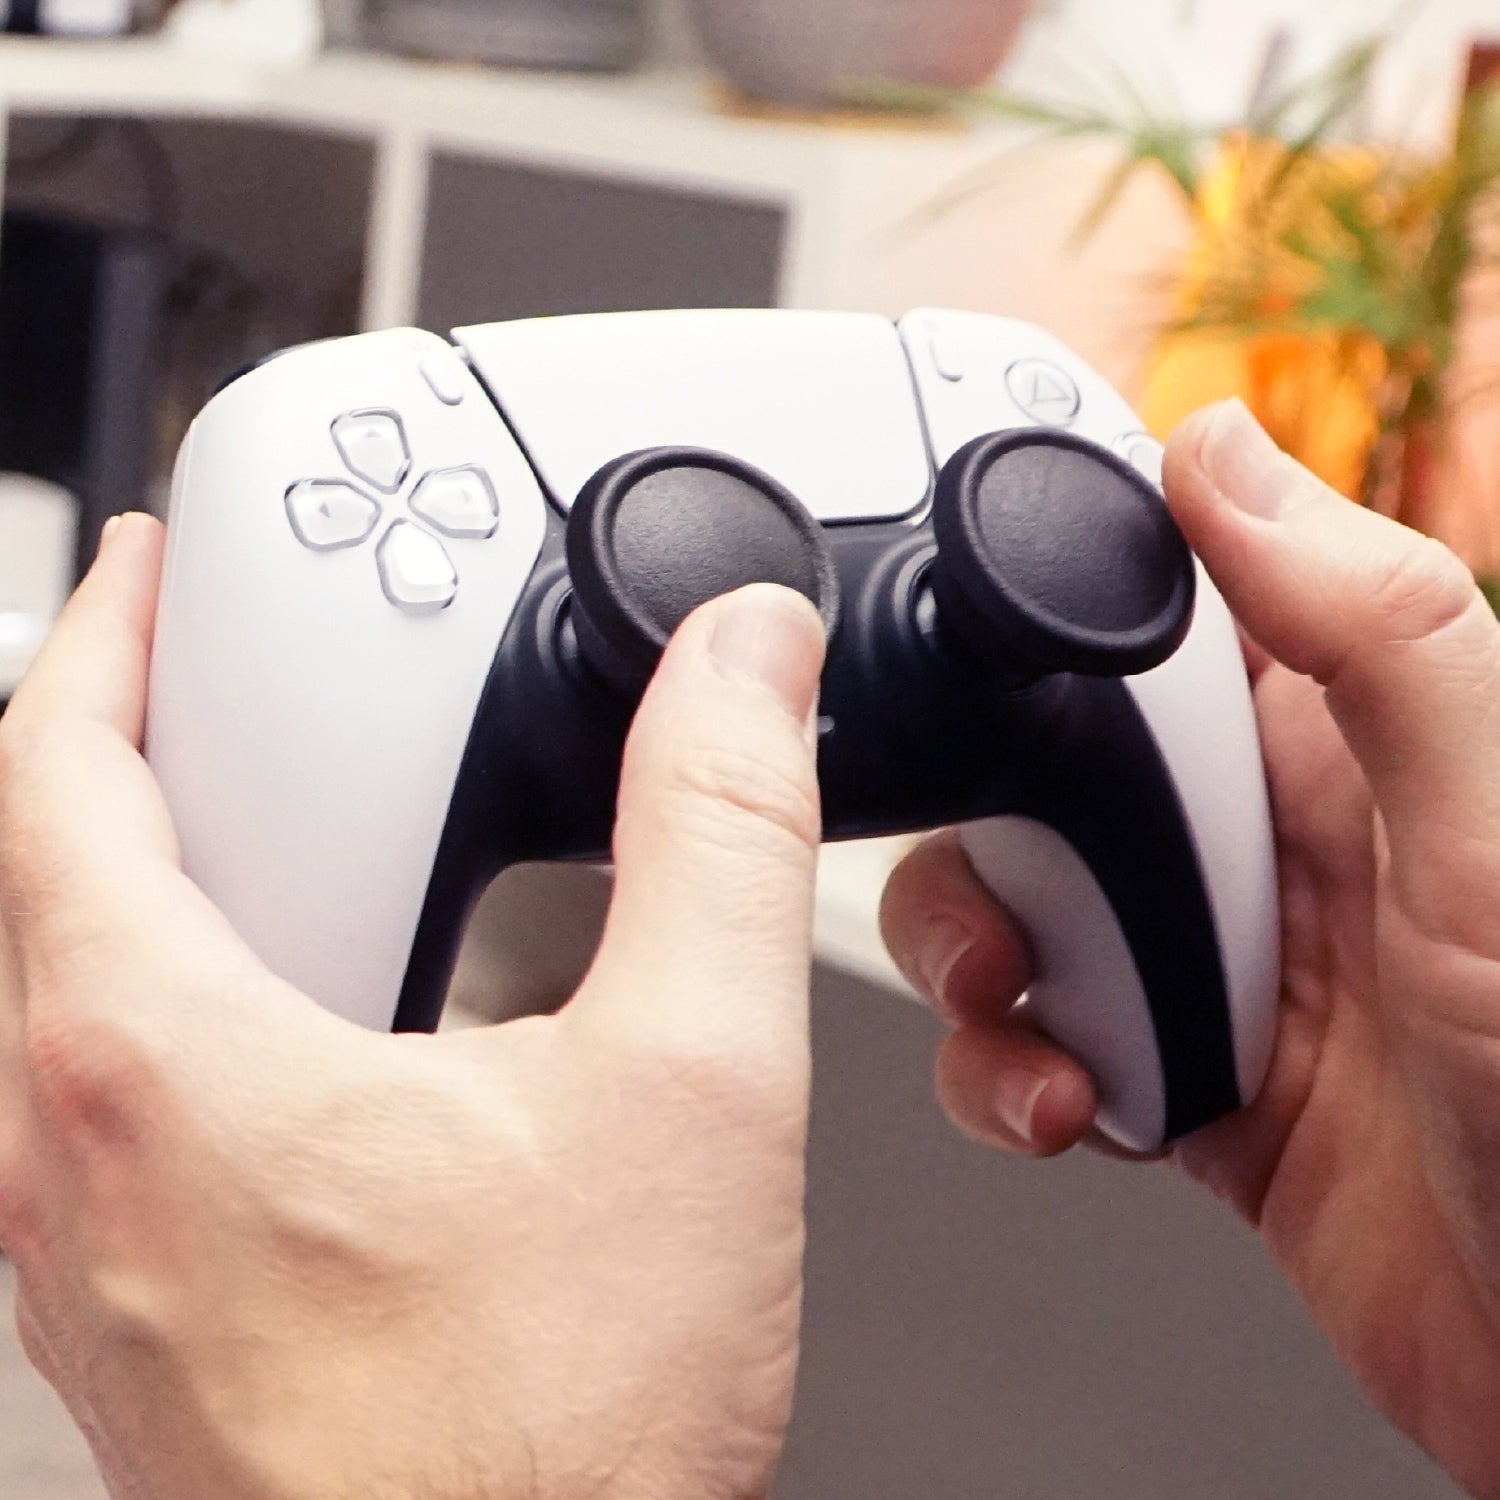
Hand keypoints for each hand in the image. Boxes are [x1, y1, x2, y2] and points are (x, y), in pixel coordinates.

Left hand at [0, 516, 826, 1499]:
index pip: (49, 773)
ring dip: (132, 867)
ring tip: (248, 801)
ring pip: (57, 992)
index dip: (98, 635)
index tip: (141, 565)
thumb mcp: (685, 1087)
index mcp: (155, 1059)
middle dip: (112, 736)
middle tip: (194, 660)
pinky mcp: (154, 1311)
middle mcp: (76, 1156)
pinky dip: (166, 990)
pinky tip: (293, 1009)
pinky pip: (104, 1098)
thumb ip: (722, 836)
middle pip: (34, 875)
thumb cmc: (551, 1452)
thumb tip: (745, 666)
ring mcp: (96, 1249)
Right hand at [881, 400, 1499, 1497]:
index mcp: (1338, 737)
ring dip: (979, 962)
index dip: (1045, 591)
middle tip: (1014, 897)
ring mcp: (1210, 958)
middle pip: (1044, 764)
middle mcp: (1263, 837)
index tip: (953, 612)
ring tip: (1031, 1018)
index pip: (1156, 610)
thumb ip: (1373, 639)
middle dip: (988, 828)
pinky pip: (1031, 1035)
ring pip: (1015, 904)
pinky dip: (1010, 1070)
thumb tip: (1223, 455)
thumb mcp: (1490, 843)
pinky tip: (1071, 1104)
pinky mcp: (1170, 1070)